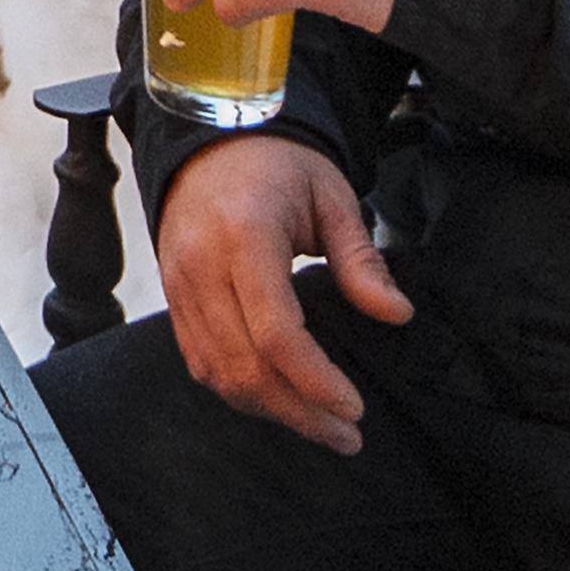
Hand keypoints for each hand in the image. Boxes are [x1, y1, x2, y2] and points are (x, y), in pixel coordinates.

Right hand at [153, 135, 413, 453]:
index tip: (354, 409)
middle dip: (300, 412)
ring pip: (218, 372)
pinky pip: (199, 360)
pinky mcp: (173, 297)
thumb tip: (396, 314)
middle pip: (246, 365)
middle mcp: (201, 267)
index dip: (316, 382)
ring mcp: (179, 285)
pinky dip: (238, 389)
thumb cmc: (276, 163)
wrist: (208, 134)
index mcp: (244, 238)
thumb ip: (362, 260)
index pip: (277, 334)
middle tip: (346, 436)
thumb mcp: (332, 197)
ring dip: (270, 409)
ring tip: (319, 426)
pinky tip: (277, 400)